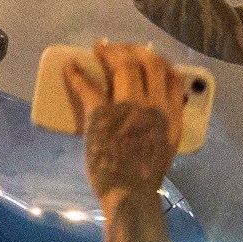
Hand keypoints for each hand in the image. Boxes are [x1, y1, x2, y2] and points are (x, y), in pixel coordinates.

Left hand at [62, 42, 184, 199]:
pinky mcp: (102, 115)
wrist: (130, 193)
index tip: (149, 56)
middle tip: (120, 49)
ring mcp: (128, 108)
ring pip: (124, 66)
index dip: (160, 61)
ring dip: (110, 52)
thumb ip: (166, 119)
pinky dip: (77, 74)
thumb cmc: (146, 173)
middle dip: (133, 50)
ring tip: (99, 48)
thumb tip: (160, 101)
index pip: (172, 76)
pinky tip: (70, 66)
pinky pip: (88, 87)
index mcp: (171, 114)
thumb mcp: (168, 143)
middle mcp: (153, 106)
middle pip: (148, 63)